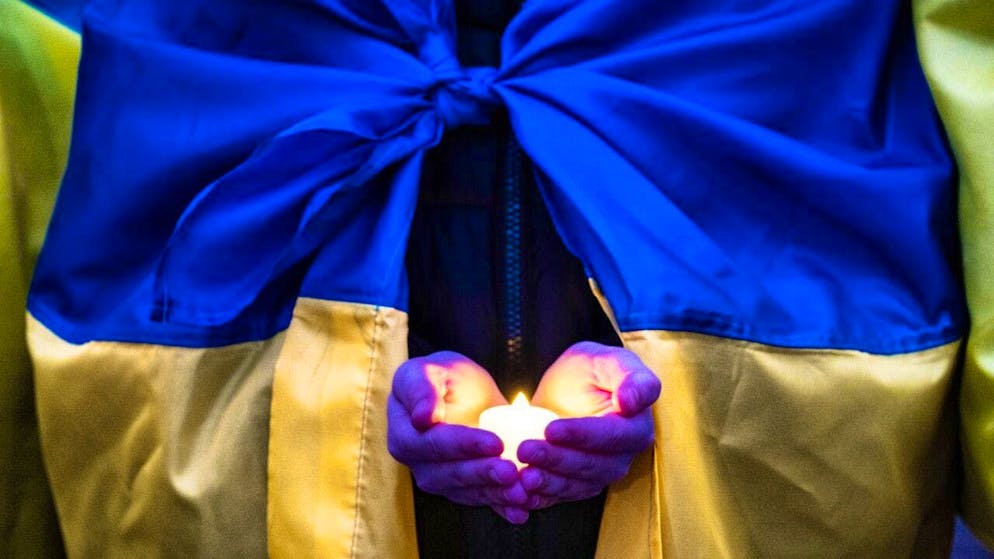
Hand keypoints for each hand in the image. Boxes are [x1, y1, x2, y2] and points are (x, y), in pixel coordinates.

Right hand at [387, 351, 529, 522]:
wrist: (460, 392)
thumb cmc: (441, 375)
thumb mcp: (428, 370)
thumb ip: (421, 389)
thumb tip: (422, 418)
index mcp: (403, 434)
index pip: (433, 444)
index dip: (464, 445)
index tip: (495, 442)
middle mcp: (417, 463)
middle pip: (450, 474)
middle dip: (483, 474)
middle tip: (512, 472)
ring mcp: (440, 479)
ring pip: (466, 492)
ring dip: (494, 494)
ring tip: (521, 493)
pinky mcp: (462, 489)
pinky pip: (481, 500)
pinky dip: (501, 507)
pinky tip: (521, 511)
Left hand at [521, 342, 660, 508]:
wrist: (568, 389)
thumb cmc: (591, 369)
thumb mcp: (607, 360)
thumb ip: (629, 375)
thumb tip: (632, 402)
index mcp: (636, 424)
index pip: (612, 435)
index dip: (582, 435)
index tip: (550, 429)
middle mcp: (625, 454)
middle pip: (594, 465)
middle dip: (557, 459)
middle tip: (524, 449)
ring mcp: (603, 472)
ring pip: (578, 484)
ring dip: (549, 482)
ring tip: (521, 474)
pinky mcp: (580, 483)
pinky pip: (563, 495)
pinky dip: (542, 497)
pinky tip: (520, 493)